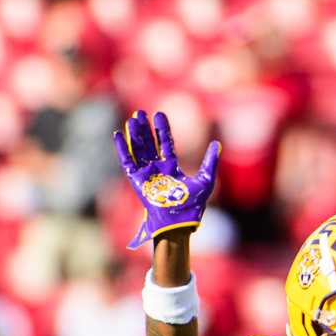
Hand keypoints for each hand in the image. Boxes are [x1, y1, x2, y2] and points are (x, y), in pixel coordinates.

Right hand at [113, 108, 217, 249]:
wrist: (179, 223)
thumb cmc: (193, 206)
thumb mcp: (206, 180)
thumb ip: (210, 162)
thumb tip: (217, 143)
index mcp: (171, 168)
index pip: (165, 144)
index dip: (162, 130)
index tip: (158, 115)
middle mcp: (157, 170)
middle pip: (149, 144)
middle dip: (144, 129)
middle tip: (140, 113)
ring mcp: (147, 175)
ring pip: (138, 150)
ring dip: (135, 135)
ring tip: (132, 119)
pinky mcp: (137, 182)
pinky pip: (128, 163)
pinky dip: (123, 149)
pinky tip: (119, 135)